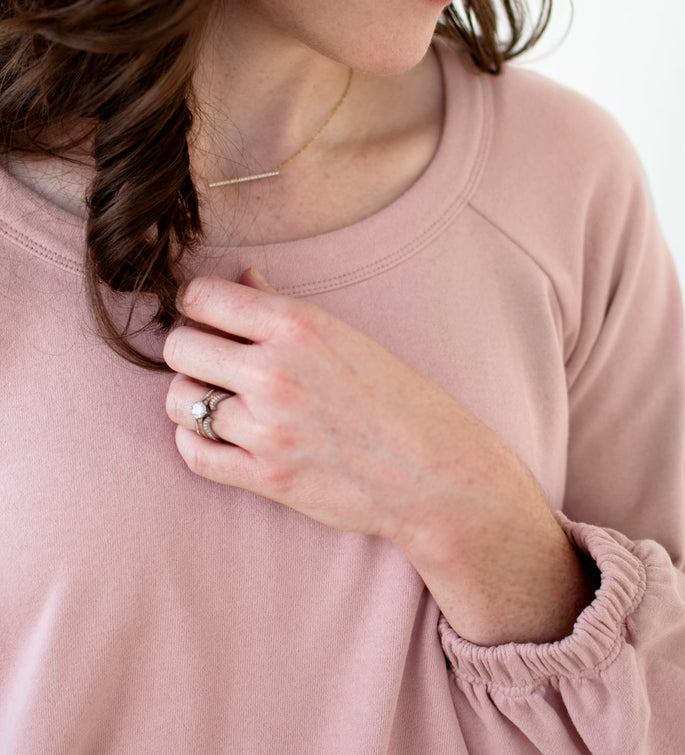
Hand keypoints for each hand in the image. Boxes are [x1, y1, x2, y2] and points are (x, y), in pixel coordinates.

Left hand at [164, 269, 596, 643]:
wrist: (437, 473)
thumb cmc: (402, 400)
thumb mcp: (348, 337)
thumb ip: (285, 306)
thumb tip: (242, 277)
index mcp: (298, 326)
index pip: (200, 297)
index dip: (198, 305)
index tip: (209, 318)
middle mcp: (275, 372)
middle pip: (178, 347)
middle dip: (190, 350)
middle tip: (213, 361)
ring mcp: (268, 429)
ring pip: (179, 401)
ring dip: (192, 398)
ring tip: (220, 400)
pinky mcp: (267, 477)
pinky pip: (194, 453)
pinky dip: (197, 441)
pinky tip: (219, 435)